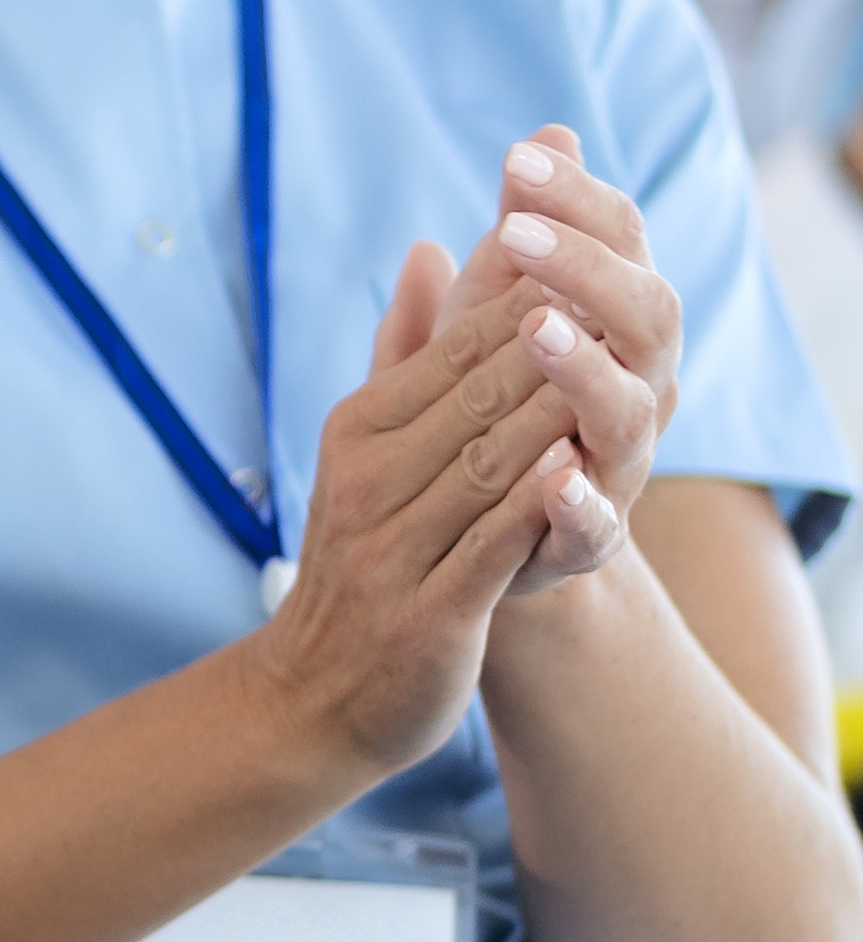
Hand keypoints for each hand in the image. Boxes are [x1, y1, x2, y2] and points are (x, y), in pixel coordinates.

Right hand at [240, 235, 594, 776]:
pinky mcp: (429, 611)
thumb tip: (429, 249)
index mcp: (360, 430)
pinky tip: (579, 468)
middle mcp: (371, 479)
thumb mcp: (370, 444)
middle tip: (624, 292)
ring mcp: (394, 546)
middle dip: (552, 343)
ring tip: (621, 364)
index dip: (524, 302)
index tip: (590, 257)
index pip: (452, 350)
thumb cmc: (363, 559)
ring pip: (490, 461)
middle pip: (477, 396)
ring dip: (555, 411)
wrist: (317, 692)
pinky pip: (491, 544)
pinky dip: (535, 504)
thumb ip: (405, 349)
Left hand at [436, 126, 673, 558]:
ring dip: (585, 368)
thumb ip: (515, 236)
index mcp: (614, 321)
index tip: (517, 157)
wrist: (476, 529)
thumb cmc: (485, 399)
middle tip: (517, 232)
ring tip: (537, 328)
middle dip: (588, 269)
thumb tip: (545, 135)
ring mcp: (618, 458)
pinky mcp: (590, 535)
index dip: (578, 197)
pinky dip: (578, 501)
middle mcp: (636, 382)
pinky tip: (553, 478)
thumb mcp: (484, 313)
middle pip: (648, 313)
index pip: (620, 241)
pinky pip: (598, 522)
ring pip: (630, 410)